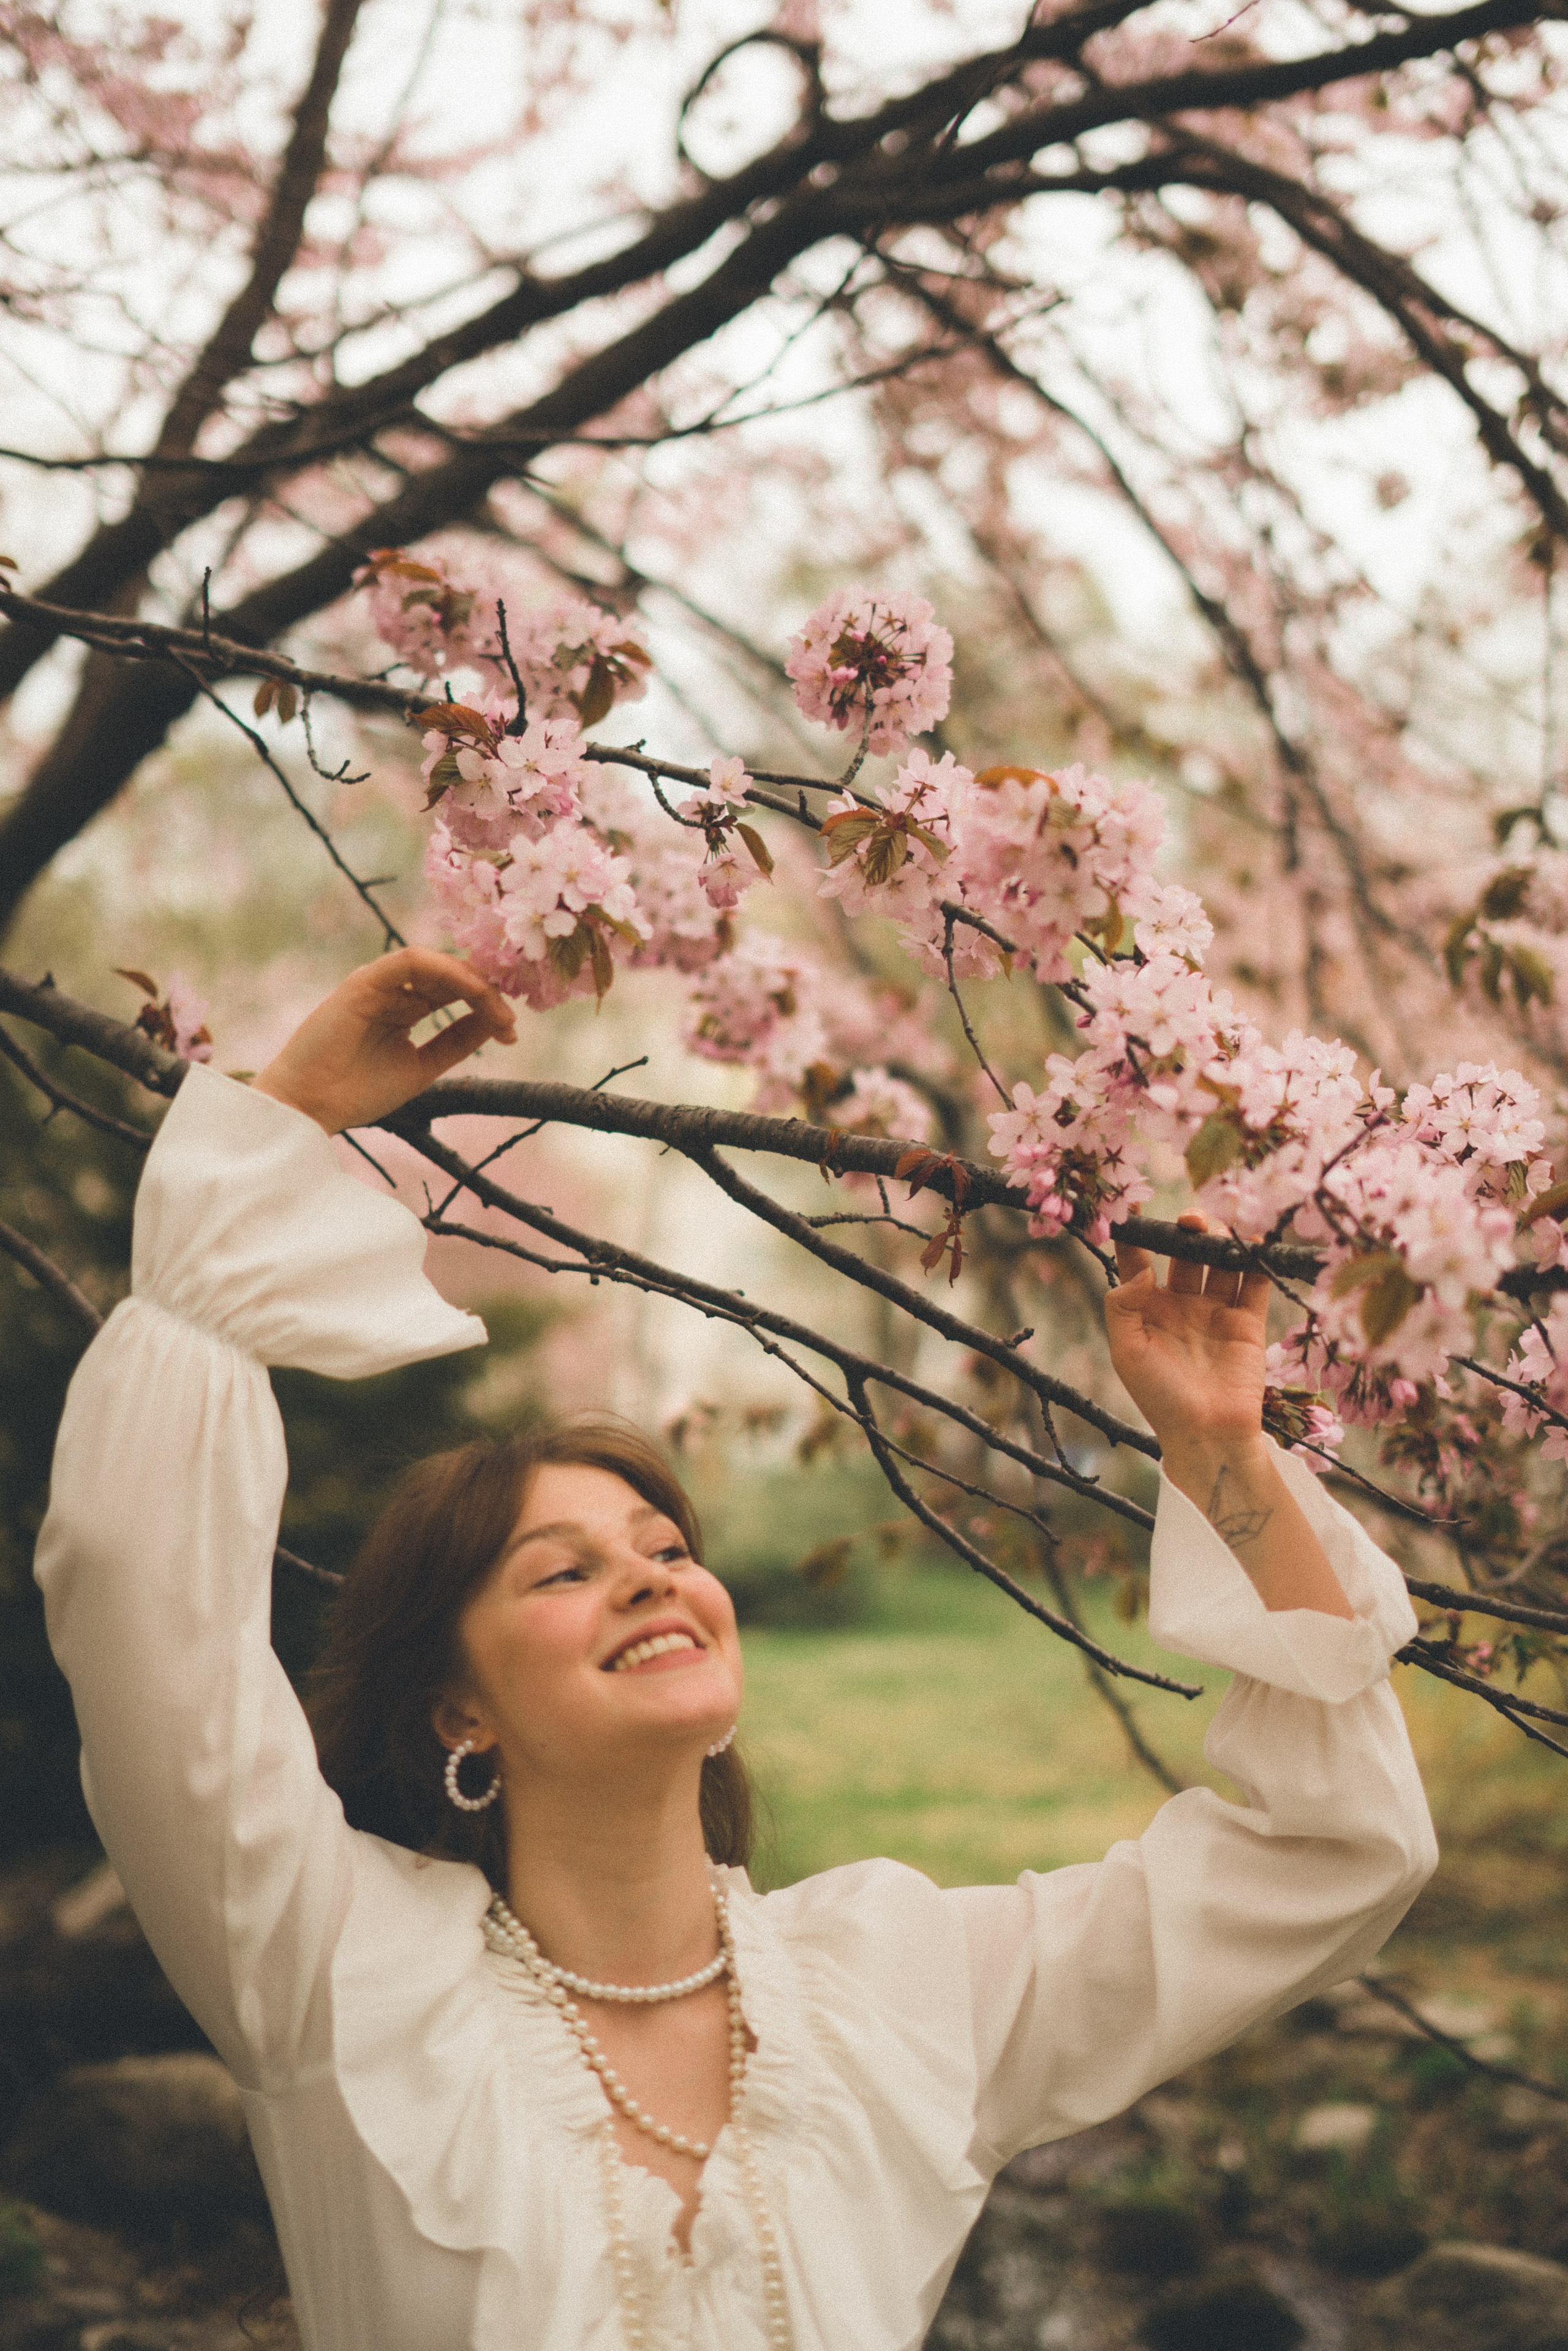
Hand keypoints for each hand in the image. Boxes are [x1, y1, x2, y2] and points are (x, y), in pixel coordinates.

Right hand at [253, 948, 516, 1134]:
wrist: (312, 1106)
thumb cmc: (358, 1092)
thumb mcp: (423, 1067)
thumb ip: (457, 1041)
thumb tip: (500, 1022)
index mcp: (405, 1008)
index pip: (454, 991)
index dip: (487, 1003)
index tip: (512, 1030)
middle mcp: (394, 990)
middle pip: (451, 975)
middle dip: (488, 991)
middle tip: (512, 1018)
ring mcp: (379, 983)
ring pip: (438, 964)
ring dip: (474, 983)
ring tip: (498, 1013)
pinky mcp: (365, 980)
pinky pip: (412, 960)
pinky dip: (447, 971)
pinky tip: (472, 994)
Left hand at [1103, 1212, 1270, 1473]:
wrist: (1208, 1433)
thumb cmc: (1159, 1397)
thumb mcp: (1126, 1353)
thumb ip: (1123, 1306)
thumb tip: (1139, 1268)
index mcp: (1147, 1308)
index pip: (1139, 1259)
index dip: (1137, 1233)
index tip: (1133, 1207)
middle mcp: (1182, 1303)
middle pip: (1184, 1252)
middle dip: (1186, 1231)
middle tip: (1189, 1222)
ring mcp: (1216, 1309)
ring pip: (1219, 1260)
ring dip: (1219, 1238)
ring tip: (1216, 1233)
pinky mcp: (1249, 1320)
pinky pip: (1255, 1280)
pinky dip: (1256, 1258)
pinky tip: (1252, 1242)